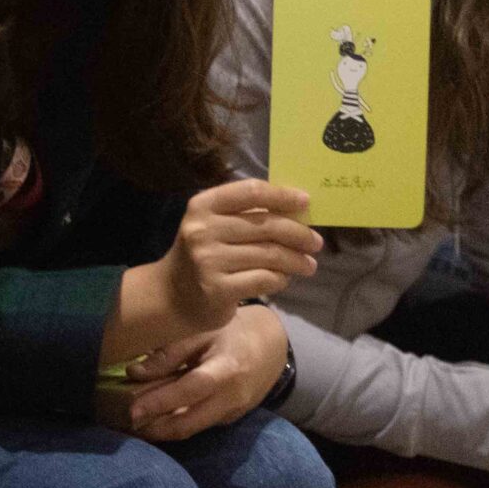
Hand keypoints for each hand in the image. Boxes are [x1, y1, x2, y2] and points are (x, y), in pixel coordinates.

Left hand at [122, 303, 288, 443]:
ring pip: (193, 429)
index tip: (132, 411)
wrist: (272, 346)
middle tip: (124, 426)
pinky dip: (177, 425)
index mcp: (226, 369)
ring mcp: (233, 412)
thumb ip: (170, 352)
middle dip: (155, 429)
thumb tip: (133, 372)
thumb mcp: (202, 331)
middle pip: (190, 422)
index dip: (160, 403)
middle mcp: (232, 397)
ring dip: (162, 431)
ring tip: (133, 426)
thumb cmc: (231, 331)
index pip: (190, 391)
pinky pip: (200, 426)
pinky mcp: (230, 419)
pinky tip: (155, 420)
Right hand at [158, 180, 320, 332]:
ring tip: (308, 265)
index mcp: (203, 206)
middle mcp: (202, 230)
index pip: (250, 192)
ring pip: (269, 255)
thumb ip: (247, 215)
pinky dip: (280, 279)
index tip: (306, 201)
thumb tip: (297, 210)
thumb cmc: (204, 254)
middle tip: (316, 243)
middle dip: (299, 234)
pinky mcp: (217, 288)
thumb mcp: (215, 226)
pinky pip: (264, 279)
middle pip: (266, 225)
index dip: (282, 195)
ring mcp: (208, 260)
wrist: (172, 295)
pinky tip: (283, 279)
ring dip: (296, 260)